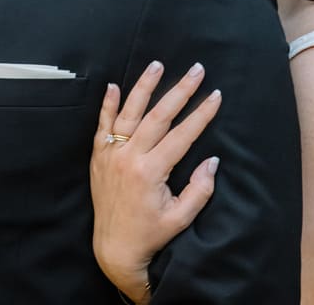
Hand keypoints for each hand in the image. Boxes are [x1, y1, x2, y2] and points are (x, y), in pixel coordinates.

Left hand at [90, 61, 221, 303]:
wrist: (114, 248)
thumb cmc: (151, 234)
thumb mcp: (181, 218)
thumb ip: (199, 190)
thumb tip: (213, 161)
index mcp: (150, 172)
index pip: (181, 135)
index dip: (201, 114)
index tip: (215, 96)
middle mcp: (128, 158)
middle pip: (158, 116)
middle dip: (180, 91)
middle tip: (197, 71)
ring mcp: (111, 155)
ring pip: (129, 112)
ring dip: (144, 87)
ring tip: (158, 65)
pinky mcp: (99, 157)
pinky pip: (103, 125)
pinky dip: (108, 104)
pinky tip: (114, 85)